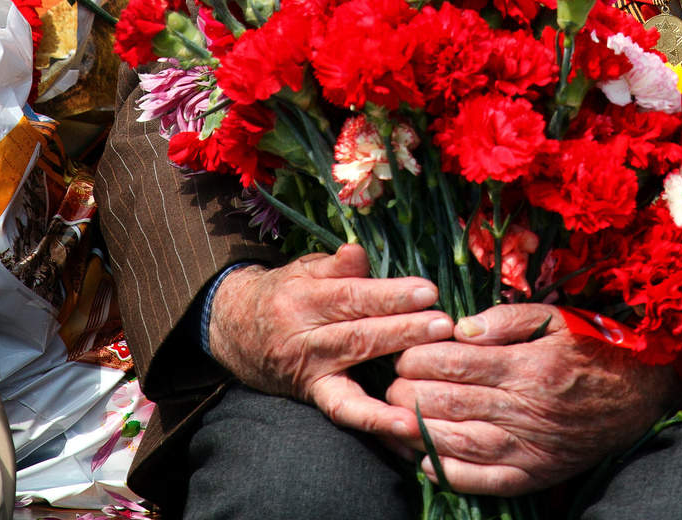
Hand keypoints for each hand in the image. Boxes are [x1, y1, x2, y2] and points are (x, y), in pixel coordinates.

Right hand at [208, 243, 453, 437]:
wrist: (238, 329)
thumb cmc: (285, 292)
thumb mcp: (304, 270)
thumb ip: (336, 265)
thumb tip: (358, 251)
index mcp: (303, 298)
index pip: (351, 296)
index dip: (389, 295)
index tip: (428, 291)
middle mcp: (304, 338)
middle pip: (357, 336)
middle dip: (402, 332)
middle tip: (443, 326)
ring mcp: (309, 372)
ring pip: (352, 379)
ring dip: (392, 386)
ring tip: (428, 389)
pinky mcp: (314, 396)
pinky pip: (344, 413)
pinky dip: (376, 423)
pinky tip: (408, 431)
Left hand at [386, 302, 681, 496]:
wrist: (642, 391)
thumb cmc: (592, 346)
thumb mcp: (553, 316)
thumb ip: (506, 317)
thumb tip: (462, 327)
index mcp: (529, 366)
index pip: (458, 362)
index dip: (421, 358)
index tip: (402, 352)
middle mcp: (528, 409)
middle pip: (452, 404)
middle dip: (412, 395)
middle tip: (391, 386)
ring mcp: (532, 446)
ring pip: (462, 444)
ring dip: (422, 433)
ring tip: (397, 419)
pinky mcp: (538, 473)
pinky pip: (488, 481)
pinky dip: (454, 475)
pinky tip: (427, 461)